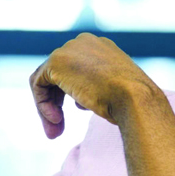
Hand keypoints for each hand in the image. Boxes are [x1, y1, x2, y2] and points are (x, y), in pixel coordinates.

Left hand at [29, 33, 156, 138]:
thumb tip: (79, 101)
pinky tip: (56, 120)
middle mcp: (83, 43)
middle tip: (57, 131)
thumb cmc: (132, 102)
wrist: (136, 98)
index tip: (72, 116)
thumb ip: (96, 90)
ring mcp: (69, 49)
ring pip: (46, 81)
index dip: (69, 95)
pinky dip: (42, 105)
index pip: (74, 69)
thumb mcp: (116, 92)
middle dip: (55, 104)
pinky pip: (39, 85)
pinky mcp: (56, 62)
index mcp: (100, 47)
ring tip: (55, 132)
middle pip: (57, 74)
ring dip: (47, 108)